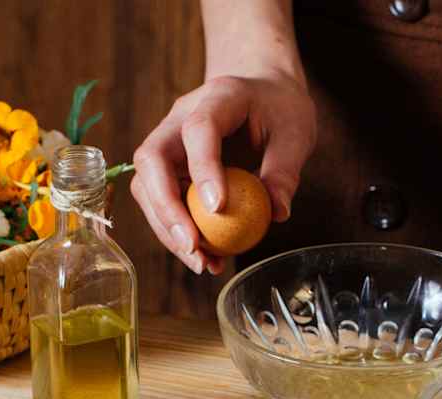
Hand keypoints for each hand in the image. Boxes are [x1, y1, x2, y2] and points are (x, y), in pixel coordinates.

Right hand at [130, 73, 315, 273]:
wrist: (261, 91)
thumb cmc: (279, 109)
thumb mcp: (296, 133)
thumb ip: (285, 171)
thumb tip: (277, 213)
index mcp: (218, 97)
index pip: (199, 129)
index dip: (203, 168)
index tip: (218, 209)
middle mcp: (180, 117)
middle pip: (151, 159)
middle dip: (166, 207)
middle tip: (193, 246)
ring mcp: (168, 142)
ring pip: (146, 185)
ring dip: (168, 228)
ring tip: (202, 263)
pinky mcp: (168, 167)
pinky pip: (161, 201)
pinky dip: (178, 232)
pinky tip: (206, 258)